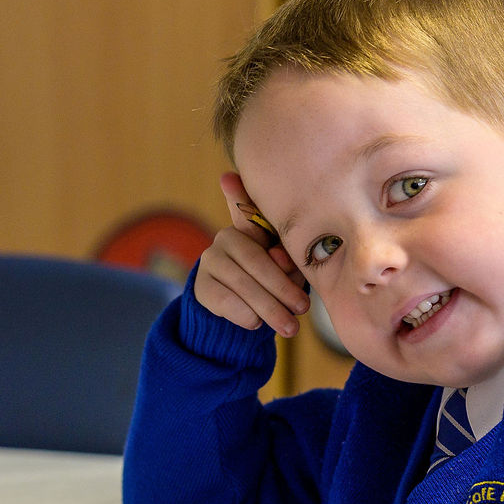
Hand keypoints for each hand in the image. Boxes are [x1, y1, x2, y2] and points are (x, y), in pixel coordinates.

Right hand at [195, 173, 309, 337]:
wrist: (239, 315)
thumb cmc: (272, 285)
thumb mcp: (287, 271)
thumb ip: (287, 261)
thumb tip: (279, 256)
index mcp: (251, 228)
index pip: (246, 211)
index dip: (236, 194)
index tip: (227, 177)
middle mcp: (226, 237)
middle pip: (255, 260)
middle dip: (281, 287)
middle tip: (302, 308)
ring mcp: (210, 260)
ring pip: (242, 283)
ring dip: (269, 308)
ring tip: (290, 326)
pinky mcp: (201, 286)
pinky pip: (225, 301)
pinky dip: (246, 315)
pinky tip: (258, 323)